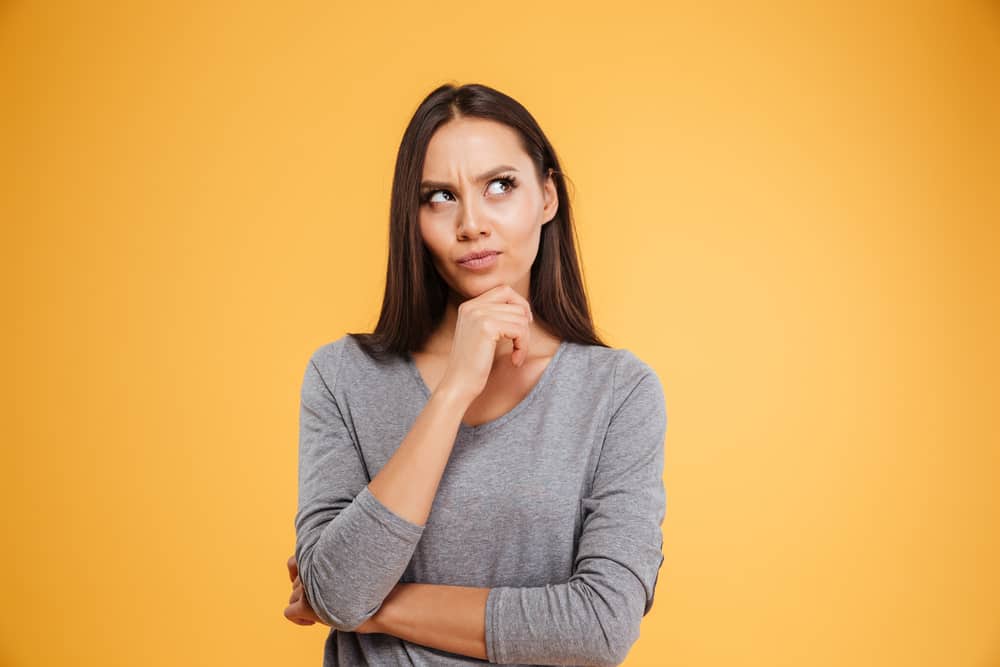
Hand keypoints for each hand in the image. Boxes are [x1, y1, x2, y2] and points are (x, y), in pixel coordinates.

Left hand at [284, 554, 383, 633]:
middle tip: (325, 600)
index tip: (313, 583)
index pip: (293, 562)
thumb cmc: (371, 586)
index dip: (301, 573)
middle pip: (296, 583)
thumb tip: (314, 575)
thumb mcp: (351, 567)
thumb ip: (332, 567)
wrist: (379, 601)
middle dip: (306, 592)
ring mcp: (306, 588)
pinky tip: (312, 622)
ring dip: (304, 605)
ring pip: (292, 598)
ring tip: (323, 611)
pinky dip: (298, 620)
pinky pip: (289, 613)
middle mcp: (310, 570)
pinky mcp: (304, 606)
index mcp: (319, 557)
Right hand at [439, 284, 532, 400]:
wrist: (458, 385)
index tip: (524, 324)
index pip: (504, 290)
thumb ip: (495, 317)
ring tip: (517, 355)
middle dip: (525, 323)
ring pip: (520, 317)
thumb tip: (524, 308)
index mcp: (469, 306)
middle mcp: (472, 306)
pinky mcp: (487, 327)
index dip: (519, 304)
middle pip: (515, 303)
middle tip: (522, 342)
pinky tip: (515, 360)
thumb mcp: (481, 335)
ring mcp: (478, 315)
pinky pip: (520, 329)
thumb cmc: (473, 365)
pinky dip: (523, 347)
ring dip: (525, 339)